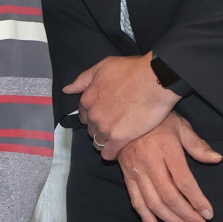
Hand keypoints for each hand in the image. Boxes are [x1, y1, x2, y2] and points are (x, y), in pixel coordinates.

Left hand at [65, 52, 179, 159]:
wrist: (155, 79)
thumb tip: (66, 89)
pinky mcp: (119, 138)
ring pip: (98, 142)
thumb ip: (83, 79)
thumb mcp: (102, 67)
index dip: (93, 116)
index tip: (103, 115)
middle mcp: (93, 115)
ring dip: (104, 141)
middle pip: (91, 129)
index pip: (83, 115)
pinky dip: (110, 154)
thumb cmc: (132, 70)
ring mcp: (105, 128)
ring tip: (115, 138)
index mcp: (88, 99)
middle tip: (113, 124)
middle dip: (99, 128)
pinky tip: (115, 151)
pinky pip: (108, 153)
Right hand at [117, 112, 222, 221]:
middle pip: (169, 196)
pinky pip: (135, 200)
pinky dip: (146, 218)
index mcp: (166, 149)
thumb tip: (217, 159)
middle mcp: (149, 162)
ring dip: (170, 221)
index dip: (197, 200)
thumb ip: (197, 145)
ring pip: (153, 202)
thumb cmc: (157, 120)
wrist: (124, 112)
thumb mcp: (180, 126)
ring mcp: (136, 171)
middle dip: (186, 215)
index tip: (208, 213)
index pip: (184, 181)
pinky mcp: (126, 176)